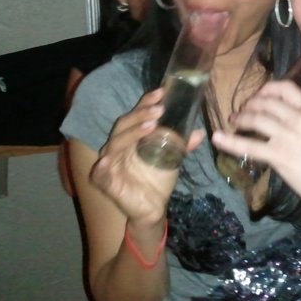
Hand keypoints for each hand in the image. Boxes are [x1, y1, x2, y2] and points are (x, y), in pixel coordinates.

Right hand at [91, 89, 202, 227]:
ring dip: (132, 133)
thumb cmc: (158, 179)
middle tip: (159, 110)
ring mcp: (110, 163)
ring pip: (115, 143)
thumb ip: (182, 144)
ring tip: (150, 126)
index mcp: (132, 137)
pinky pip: (100, 173)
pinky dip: (103, 167)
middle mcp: (118, 146)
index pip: (136, 115)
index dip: (146, 103)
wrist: (153, 208)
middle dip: (141, 114)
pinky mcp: (105, 182)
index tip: (162, 93)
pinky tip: (106, 161)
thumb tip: (199, 132)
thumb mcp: (172, 159)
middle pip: (124, 125)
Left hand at [212, 81, 300, 213]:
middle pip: (266, 102)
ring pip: (255, 119)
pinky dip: (230, 141)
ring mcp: (288, 135)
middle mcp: (299, 117)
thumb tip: (279, 119)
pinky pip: (249, 145)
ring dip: (240, 119)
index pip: (285, 87)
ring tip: (233, 123)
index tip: (258, 97)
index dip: (266, 90)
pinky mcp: (278, 155)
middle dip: (249, 105)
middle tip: (241, 112)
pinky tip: (218, 138)